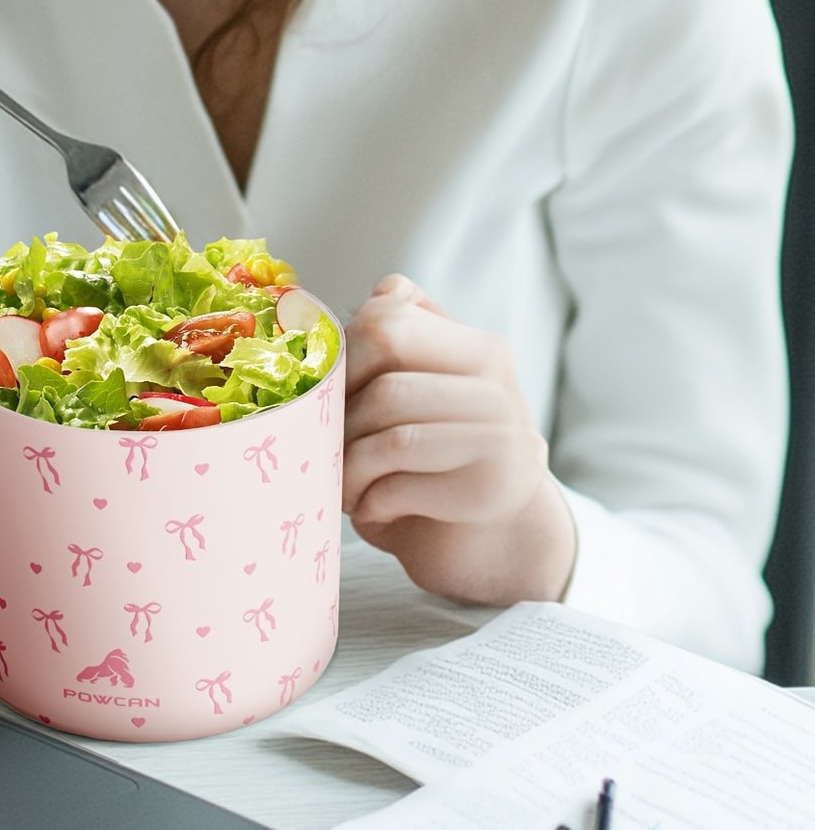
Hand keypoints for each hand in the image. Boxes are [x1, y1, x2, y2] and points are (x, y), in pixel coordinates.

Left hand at [342, 274, 575, 604]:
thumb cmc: (437, 455)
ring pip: (392, 439)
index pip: (387, 320)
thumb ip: (403, 338)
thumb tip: (379, 290)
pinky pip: (402, 485)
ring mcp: (504, 441)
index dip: (341, 357)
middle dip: (343, 421)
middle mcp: (500, 388)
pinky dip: (369, 500)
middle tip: (326, 444)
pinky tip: (370, 505)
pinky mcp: (492, 493)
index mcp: (479, 349)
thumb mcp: (422, 388)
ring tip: (342, 482)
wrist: (493, 540)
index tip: (327, 392)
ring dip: (349, 469)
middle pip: (386, 385)